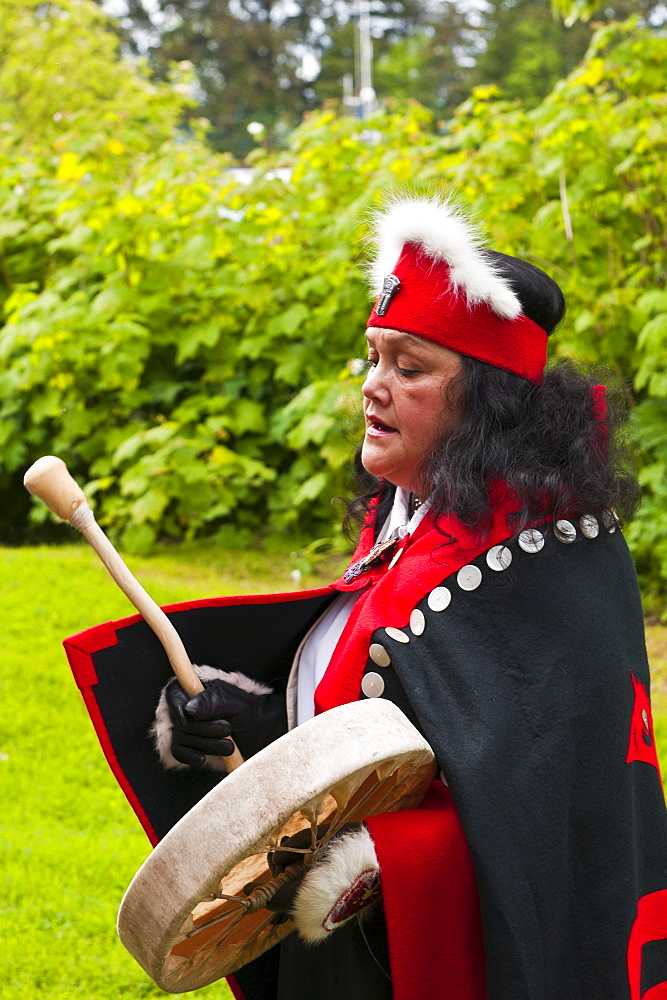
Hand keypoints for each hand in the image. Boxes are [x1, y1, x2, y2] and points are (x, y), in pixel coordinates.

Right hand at [164, 675, 286, 767]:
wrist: (256, 730)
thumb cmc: (246, 711)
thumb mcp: (233, 702)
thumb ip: (211, 701)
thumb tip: (188, 709)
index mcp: (191, 687)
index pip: (173, 696)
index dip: (181, 709)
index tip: (197, 718)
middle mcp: (183, 706)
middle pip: (180, 723)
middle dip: (205, 730)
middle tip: (228, 729)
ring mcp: (183, 726)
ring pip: (181, 739)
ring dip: (207, 744)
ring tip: (229, 744)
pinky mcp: (186, 745)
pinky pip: (178, 753)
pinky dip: (191, 757)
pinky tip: (204, 759)